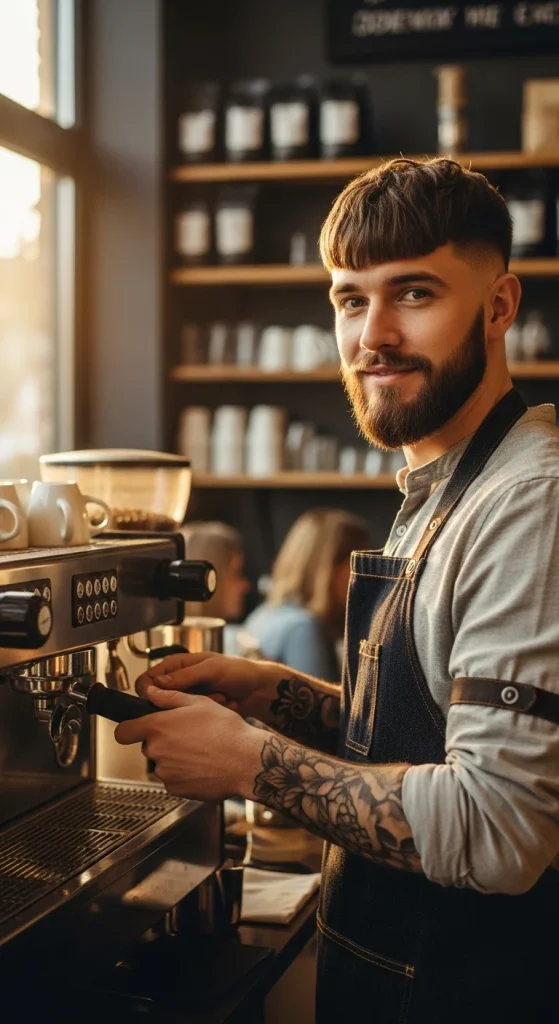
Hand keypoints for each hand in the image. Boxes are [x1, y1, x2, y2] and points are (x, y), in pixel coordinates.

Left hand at [115, 685, 261, 800]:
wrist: (245, 760)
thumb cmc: (225, 729)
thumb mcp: (199, 702)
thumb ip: (169, 697)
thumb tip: (152, 692)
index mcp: (158, 727)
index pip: (122, 732)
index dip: (128, 729)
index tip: (135, 729)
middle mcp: (157, 751)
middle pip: (148, 746)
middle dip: (162, 741)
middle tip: (186, 735)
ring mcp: (165, 773)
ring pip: (162, 763)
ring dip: (174, 758)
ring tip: (200, 750)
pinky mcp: (175, 789)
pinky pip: (173, 779)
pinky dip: (184, 773)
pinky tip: (202, 765)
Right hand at [135, 652, 273, 721]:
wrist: (258, 689)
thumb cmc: (238, 671)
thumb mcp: (211, 669)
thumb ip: (185, 676)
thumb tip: (158, 683)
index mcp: (176, 666)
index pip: (147, 681)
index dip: (148, 692)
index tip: (160, 700)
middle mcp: (177, 682)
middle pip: (159, 701)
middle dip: (182, 702)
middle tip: (206, 694)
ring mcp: (187, 699)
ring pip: (176, 713)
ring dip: (198, 707)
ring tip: (220, 696)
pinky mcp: (195, 714)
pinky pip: (190, 721)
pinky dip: (206, 714)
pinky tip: (224, 702)